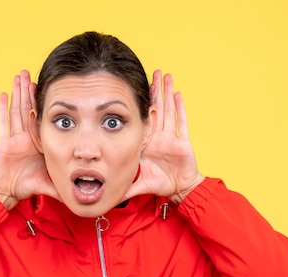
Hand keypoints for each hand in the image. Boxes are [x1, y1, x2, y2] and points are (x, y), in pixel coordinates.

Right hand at [0, 70, 58, 209]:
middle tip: (29, 73)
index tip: (46, 87)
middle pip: (28, 108)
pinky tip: (4, 94)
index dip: (43, 103)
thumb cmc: (28, 186)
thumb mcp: (51, 182)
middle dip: (29, 91)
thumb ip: (66, 184)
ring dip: (18, 93)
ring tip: (19, 76)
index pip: (42, 119)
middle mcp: (27, 137)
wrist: (8, 192)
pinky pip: (3, 123)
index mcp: (38, 142)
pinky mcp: (4, 142)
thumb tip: (84, 191)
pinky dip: (2, 109)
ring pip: (17, 111)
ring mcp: (15, 138)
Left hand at [124, 70, 203, 203]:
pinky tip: (178, 94)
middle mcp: (158, 137)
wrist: (179, 190)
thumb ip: (122, 187)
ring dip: (166, 93)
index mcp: (146, 143)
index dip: (139, 105)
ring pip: (167, 111)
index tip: (134, 89)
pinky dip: (180, 109)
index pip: (141, 120)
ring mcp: (170, 138)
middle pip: (155, 109)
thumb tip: (104, 194)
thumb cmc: (160, 185)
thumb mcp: (138, 183)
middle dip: (154, 91)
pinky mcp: (182, 143)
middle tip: (152, 73)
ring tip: (165, 76)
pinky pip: (181, 123)